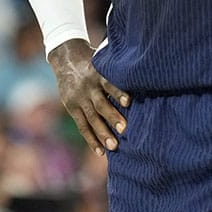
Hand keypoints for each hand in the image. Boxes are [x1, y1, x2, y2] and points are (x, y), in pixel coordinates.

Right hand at [48, 39, 129, 155]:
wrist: (66, 59)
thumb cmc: (95, 62)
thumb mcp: (104, 61)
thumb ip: (118, 70)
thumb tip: (145, 76)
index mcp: (98, 73)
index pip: (108, 83)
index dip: (118, 92)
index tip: (128, 101)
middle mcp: (88, 87)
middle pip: (100, 104)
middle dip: (112, 117)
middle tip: (125, 129)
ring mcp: (79, 99)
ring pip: (91, 118)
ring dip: (102, 133)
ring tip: (114, 147)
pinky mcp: (72, 108)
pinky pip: (82, 126)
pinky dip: (91, 139)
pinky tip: (100, 152)